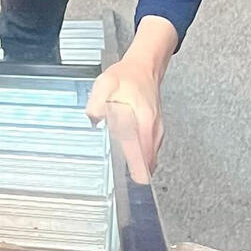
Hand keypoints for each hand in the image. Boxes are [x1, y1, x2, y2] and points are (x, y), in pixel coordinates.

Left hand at [87, 58, 163, 181]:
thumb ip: (97, 102)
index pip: (143, 156)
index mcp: (144, 122)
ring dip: (137, 166)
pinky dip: (140, 157)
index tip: (128, 182)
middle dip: (134, 173)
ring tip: (121, 167)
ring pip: (150, 159)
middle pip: (148, 163)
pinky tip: (127, 153)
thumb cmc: (127, 76)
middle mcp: (154, 130)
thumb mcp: (106, 84)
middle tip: (117, 177)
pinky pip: (149, 152)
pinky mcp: (156, 132)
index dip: (136, 171)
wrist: (144, 68)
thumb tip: (93, 118)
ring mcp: (157, 132)